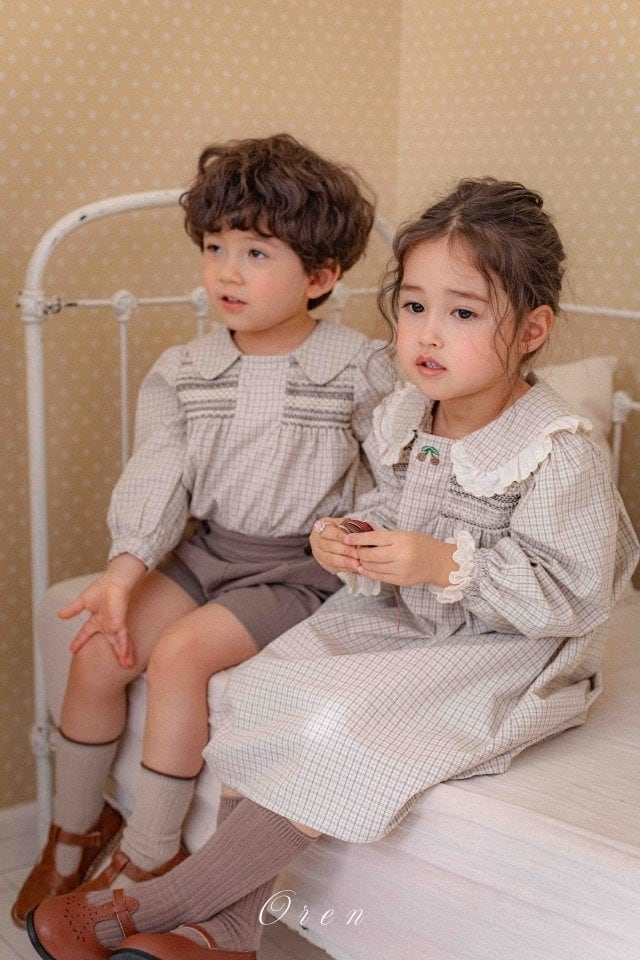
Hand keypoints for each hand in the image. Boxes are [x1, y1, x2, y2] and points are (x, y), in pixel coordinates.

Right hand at [58, 554, 145, 667]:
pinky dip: (123, 646)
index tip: (72, 650)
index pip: (86, 632)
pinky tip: (124, 655)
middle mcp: (107, 623)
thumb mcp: (83, 601)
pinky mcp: (120, 622)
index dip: (79, 641)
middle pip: (111, 642)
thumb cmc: (103, 587)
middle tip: (122, 666)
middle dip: (116, 655)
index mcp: (97, 619)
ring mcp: (114, 624)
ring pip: (119, 642)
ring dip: (123, 654)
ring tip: (127, 665)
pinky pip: (122, 636)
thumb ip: (73, 609)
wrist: (114, 580)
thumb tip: (60, 615)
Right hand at [309, 518, 360, 574]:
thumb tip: (366, 527)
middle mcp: (315, 539)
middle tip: (357, 555)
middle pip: (329, 546)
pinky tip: (353, 568)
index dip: (340, 536)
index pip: (329, 531)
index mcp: (320, 526)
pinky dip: (343, 568)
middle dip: (345, 551)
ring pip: (330, 559)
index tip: (353, 540)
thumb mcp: (346, 522)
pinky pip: (332, 567)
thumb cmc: (342, 528)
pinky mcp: (322, 563)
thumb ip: (352, 525)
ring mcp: (317, 552)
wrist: (333, 537)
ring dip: (344, 562)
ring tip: (357, 565)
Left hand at [341, 528, 456, 586]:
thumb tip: (362, 539)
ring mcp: (400, 569)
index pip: (373, 538)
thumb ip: (386, 537)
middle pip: (370, 555)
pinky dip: (369, 572)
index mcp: (401, 539)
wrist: (439, 562)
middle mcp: (400, 555)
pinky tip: (364, 568)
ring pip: (373, 567)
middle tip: (353, 550)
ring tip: (358, 559)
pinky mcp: (400, 581)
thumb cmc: (422, 544)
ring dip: (362, 563)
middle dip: (358, 553)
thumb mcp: (405, 534)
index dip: (357, 538)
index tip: (345, 538)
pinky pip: (379, 577)